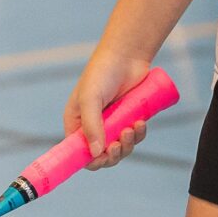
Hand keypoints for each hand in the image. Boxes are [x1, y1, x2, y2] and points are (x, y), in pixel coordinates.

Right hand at [64, 42, 151, 168]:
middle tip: (119, 143)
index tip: (101, 158)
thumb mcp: (91, 98)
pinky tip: (141, 123)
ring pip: (120, 149)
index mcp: (76, 123)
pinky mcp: (129, 119)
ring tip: (132, 127)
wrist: (127, 55)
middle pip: (102, 156)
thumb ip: (92, 126)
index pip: (78, 153)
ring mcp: (112, 124)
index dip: (89, 161)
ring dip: (128, 144)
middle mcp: (93, 127)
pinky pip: (134, 137)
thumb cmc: (102, 73)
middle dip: (112, 154)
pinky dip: (139, 135)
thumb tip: (96, 153)